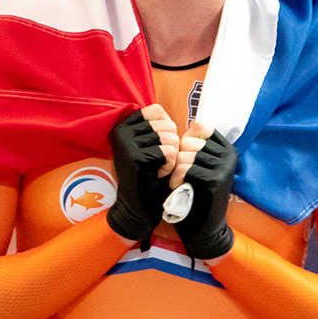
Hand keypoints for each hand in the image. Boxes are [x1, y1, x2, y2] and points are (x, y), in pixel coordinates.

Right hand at [106, 105, 178, 244]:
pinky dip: (170, 167)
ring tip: (158, 169)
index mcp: (123, 126)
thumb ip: (161, 129)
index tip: (159, 147)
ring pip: (171, 138)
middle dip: (171, 146)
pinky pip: (170, 152)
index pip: (157, 110)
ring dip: (172, 158)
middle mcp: (121, 132)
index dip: (168, 128)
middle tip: (158, 162)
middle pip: (167, 125)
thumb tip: (195, 122)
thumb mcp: (151, 147)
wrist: (137, 207)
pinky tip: (158, 175)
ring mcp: (127, 144)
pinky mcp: (137, 158)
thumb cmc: (149, 175)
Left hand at [168, 121, 236, 260]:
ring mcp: (224, 168)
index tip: (180, 158)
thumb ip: (193, 146)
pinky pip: (187, 168)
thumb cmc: (194, 195)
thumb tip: (186, 125)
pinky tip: (176, 188)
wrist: (204, 230)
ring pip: (187, 154)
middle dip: (177, 156)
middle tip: (174, 173)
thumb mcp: (196, 166)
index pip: (201, 126)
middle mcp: (230, 156)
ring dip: (175, 169)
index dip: (185, 139)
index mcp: (227, 149)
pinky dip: (176, 178)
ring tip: (175, 182)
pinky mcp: (215, 181)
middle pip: (191, 140)